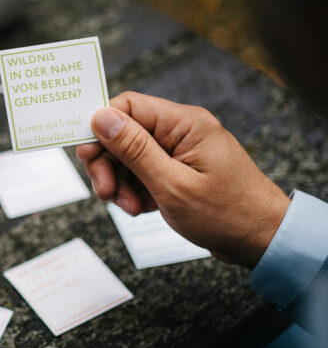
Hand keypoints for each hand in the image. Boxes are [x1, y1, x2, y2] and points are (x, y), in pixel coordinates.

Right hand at [76, 92, 289, 267]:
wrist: (261, 241)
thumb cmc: (226, 214)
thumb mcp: (171, 184)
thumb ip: (134, 149)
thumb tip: (101, 117)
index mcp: (184, 124)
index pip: (127, 106)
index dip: (101, 129)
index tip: (87, 157)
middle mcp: (181, 132)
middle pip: (124, 133)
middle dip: (109, 164)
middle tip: (105, 193)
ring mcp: (180, 151)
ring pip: (130, 156)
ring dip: (121, 182)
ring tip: (130, 208)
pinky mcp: (178, 170)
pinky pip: (143, 172)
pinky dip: (135, 190)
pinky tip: (142, 208)